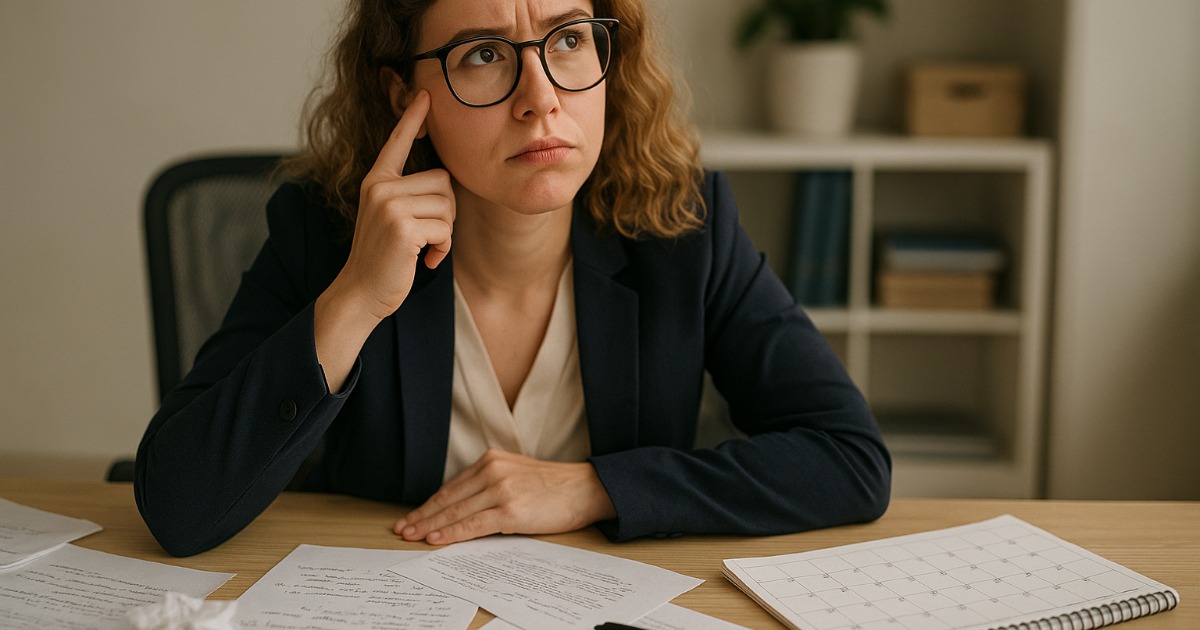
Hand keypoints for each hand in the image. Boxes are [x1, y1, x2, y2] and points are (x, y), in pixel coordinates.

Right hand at [334, 89, 454, 321]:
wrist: (361, 292)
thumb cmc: (385, 258)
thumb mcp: (392, 218)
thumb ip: (410, 196)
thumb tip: (445, 180)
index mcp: (376, 181)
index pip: (397, 142)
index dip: (412, 118)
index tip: (425, 94)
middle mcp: (380, 187)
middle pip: (443, 181)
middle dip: (447, 212)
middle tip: (428, 235)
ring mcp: (389, 205)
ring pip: (447, 206)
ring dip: (445, 233)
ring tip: (424, 248)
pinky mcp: (401, 226)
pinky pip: (445, 228)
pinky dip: (442, 248)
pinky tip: (424, 260)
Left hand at [394, 449, 616, 544]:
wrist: (585, 489)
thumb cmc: (554, 486)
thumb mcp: (516, 474)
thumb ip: (490, 484)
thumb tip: (462, 507)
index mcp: (492, 460)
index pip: (452, 486)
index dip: (429, 503)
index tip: (412, 515)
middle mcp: (492, 470)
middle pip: (448, 498)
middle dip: (422, 515)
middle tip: (402, 528)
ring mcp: (501, 489)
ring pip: (456, 511)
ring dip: (430, 525)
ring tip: (412, 536)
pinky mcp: (510, 510)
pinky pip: (473, 525)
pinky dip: (451, 533)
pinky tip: (436, 538)